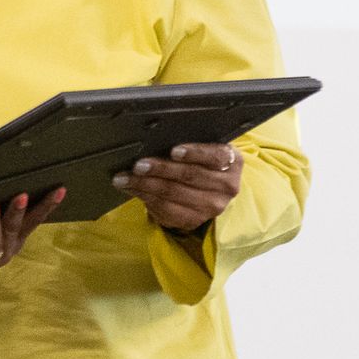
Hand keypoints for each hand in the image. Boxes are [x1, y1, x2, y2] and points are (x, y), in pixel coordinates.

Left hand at [112, 142, 240, 234]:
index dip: (194, 153)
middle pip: (190, 176)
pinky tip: (132, 189)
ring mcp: (212, 207)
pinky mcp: (195, 220)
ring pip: (174, 194)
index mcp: (232, 162)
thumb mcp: (205, 149)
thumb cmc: (202, 161)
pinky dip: (146, 198)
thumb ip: (190, 143)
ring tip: (126, 178)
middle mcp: (226, 186)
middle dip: (160, 169)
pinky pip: (166, 210)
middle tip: (138, 165)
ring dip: (145, 185)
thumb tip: (154, 138)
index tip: (173, 151)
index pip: (215, 156)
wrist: (210, 189)